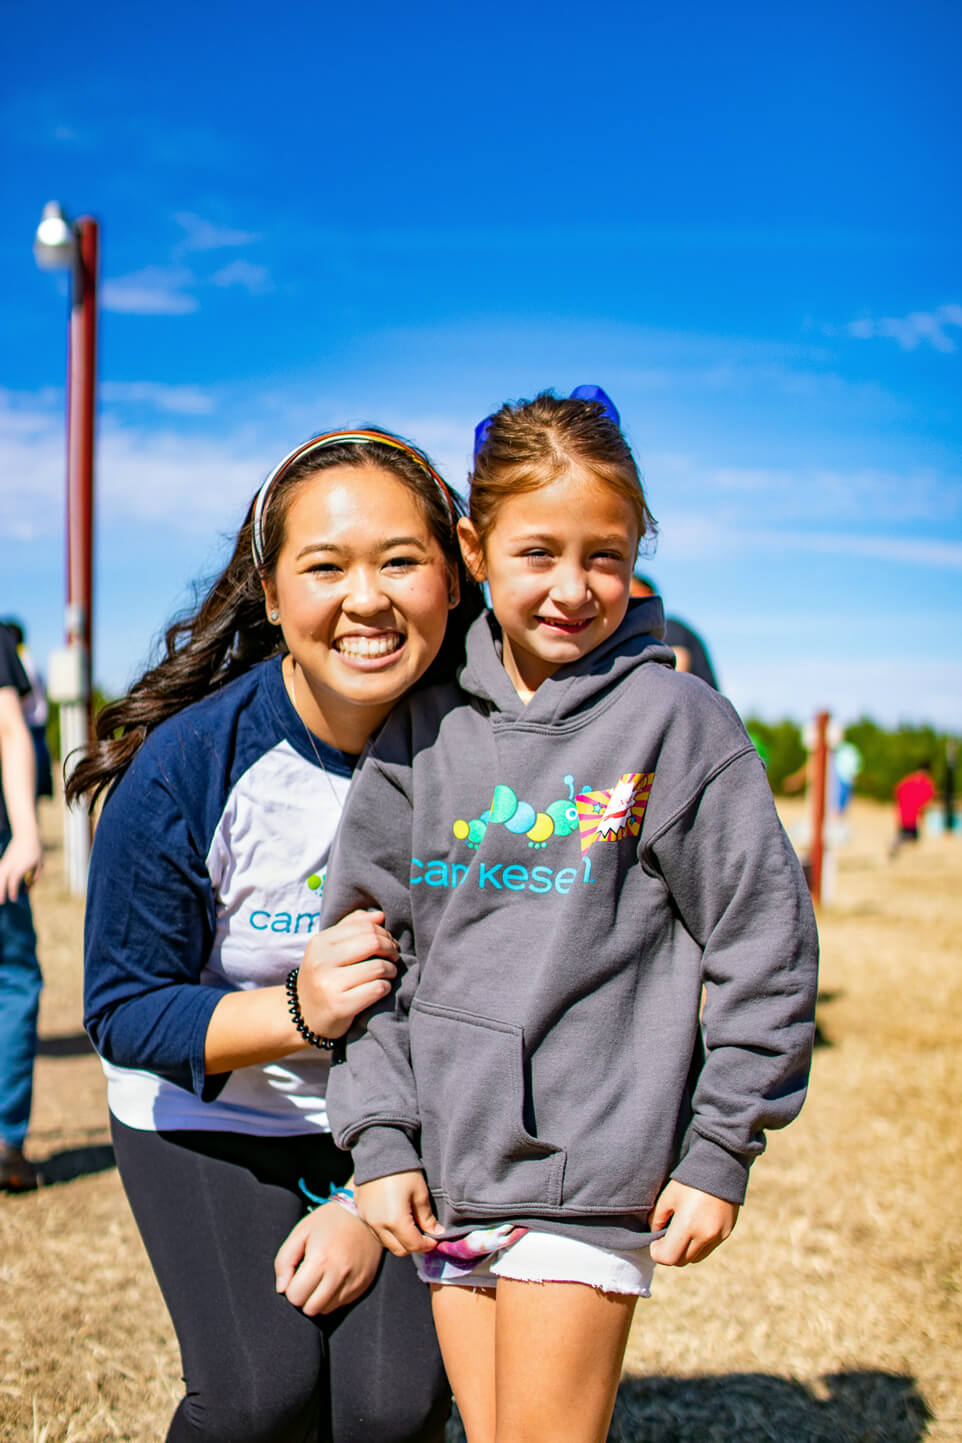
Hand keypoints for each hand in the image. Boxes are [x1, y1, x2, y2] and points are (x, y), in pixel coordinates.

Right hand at [0, 831, 41, 903]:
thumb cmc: (35, 849)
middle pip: (2, 881)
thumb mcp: (39, 863)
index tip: (13, 900)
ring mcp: (6, 862)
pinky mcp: (4, 860)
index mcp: (20, 868)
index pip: (14, 883)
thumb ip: (35, 875)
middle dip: (1, 892)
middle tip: (1, 903)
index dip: (13, 892)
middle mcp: (11, 866)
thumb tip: (30, 886)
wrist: (26, 834)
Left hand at [274, 1202, 382, 1314]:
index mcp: (320, 1259)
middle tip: (308, 1277)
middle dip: (304, 1296)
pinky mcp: (363, 1285)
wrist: (364, 1212)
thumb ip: (284, 1261)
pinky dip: (334, 1295)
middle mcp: (339, 1273)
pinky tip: (335, 1277)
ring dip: (319, 1298)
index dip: (292, 1287)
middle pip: (311, 1308)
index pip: (296, 1296)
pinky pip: (341, 1304)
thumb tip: (282, 1288)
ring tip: (322, 1277)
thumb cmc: (329, 1221)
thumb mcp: (300, 1232)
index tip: (298, 1273)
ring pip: (326, 1310)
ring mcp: (353, 1281)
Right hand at [296, 910, 398, 1038]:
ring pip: (378, 966)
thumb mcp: (329, 950)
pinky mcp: (340, 1006)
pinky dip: (386, 987)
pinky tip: (381, 988)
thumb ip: (352, 928)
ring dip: (391, 970)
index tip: (389, 943)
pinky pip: (378, 988)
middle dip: (391, 948)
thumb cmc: (324, 979)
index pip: (364, 927)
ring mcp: (329, 984)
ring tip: (389, 974)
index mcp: (319, 943)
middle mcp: (321, 962)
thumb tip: (379, 916)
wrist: (303, 1018)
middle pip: (372, 942)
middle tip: (394, 957)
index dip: (384, 933)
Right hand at [354, 1172, 438, 1256]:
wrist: (379, 1151)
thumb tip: (437, 1233)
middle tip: (424, 1234)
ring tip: (410, 1225)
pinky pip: (375, 1231)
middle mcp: (378, 1225)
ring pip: (386, 1242)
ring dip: (399, 1240)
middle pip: (399, 1249)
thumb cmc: (403, 1171)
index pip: (414, 1245)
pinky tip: (394, 1218)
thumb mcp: (420, 1192)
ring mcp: (367, 1220)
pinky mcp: (361, 1213)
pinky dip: (387, 1232)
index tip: (435, 1238)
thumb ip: (427, 1217)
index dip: (427, 1245)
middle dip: (413, 1245)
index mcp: (395, 1221)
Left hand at [648, 1179, 738, 1266]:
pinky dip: (699, 1244)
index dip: (657, 1251)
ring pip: (695, 1258)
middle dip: (671, 1252)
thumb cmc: (690, 1179)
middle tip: (666, 1235)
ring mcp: (718, 1236)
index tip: (655, 1239)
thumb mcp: (668, 1196)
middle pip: (681, 1261)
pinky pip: (708, 1248)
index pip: (668, 1257)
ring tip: (682, 1230)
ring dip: (685, 1250)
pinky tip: (696, 1225)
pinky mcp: (727, 1233)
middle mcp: (705, 1235)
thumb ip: (657, 1218)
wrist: (721, 1166)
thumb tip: (655, 1234)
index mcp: (687, 1225)